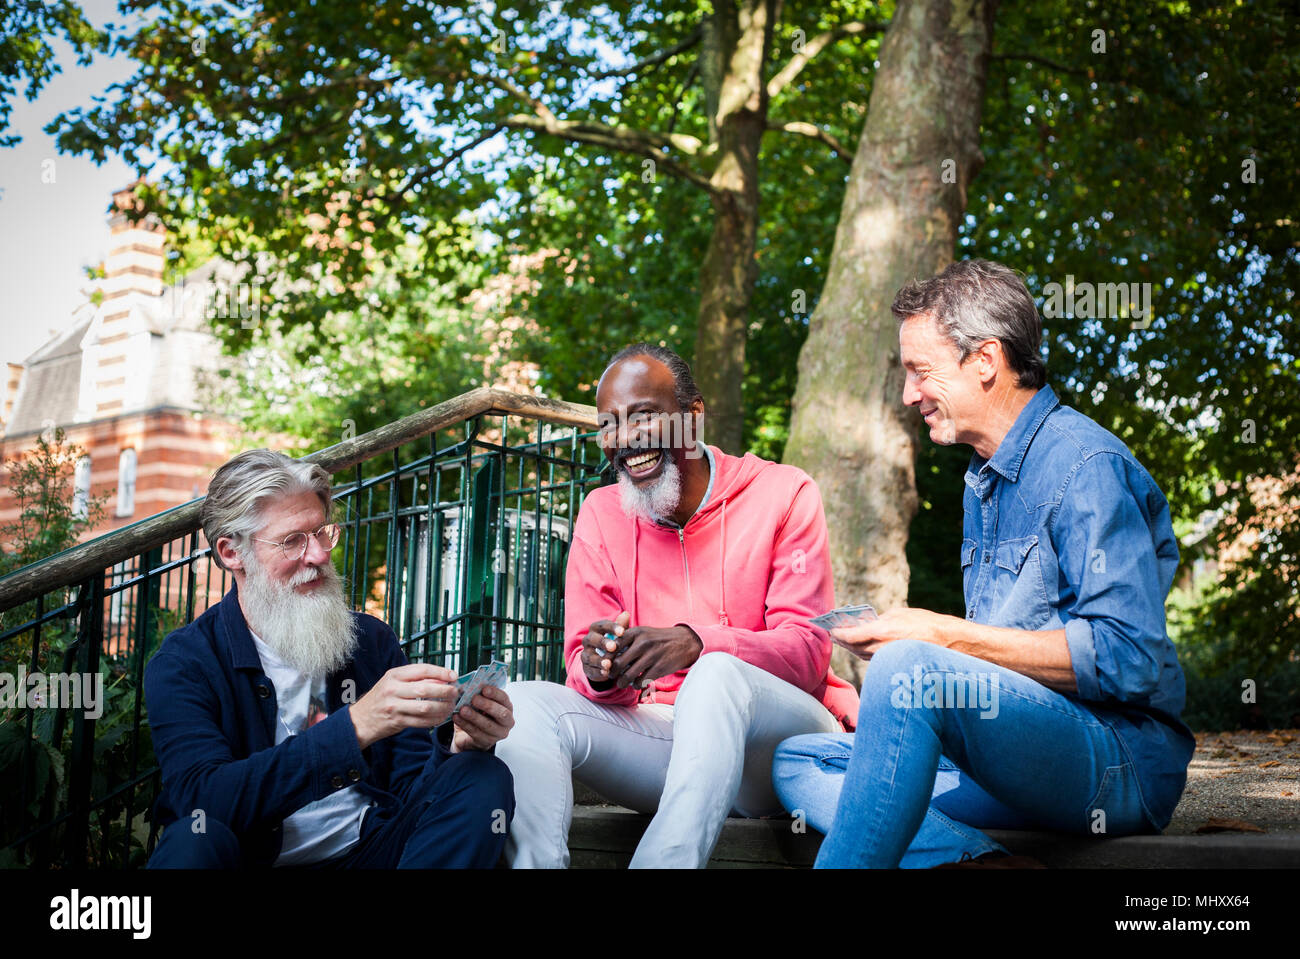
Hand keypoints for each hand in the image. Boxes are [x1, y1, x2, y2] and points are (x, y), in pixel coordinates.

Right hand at [349, 663, 456, 749]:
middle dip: (445, 691)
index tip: (453, 676)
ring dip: (443, 707)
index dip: (441, 672)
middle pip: (426, 689)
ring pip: (426, 707)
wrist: (360, 719)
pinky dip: (435, 719)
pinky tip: (442, 717)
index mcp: (394, 675)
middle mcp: (393, 690)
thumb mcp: (392, 681)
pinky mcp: (397, 722)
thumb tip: (441, 678)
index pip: (422, 670)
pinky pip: (422, 721)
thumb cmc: (380, 698)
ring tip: (451, 705)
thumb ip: (414, 678)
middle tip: (455, 692)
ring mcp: (394, 707)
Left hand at [451, 684, 514, 752]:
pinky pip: (476, 733)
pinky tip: (456, 717)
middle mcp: (506, 721)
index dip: (495, 693)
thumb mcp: (479, 703)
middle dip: (487, 705)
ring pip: (488, 725)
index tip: (484, 689)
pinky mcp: (486, 742)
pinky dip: (465, 724)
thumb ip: (478, 694)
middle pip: (501, 713)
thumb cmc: (477, 714)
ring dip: (474, 716)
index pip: (504, 699)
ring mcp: (498, 733)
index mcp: (506, 707)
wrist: (469, 735)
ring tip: (462, 709)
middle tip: (474, 699)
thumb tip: (470, 683)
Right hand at [580, 611, 631, 684]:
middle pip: (592, 639)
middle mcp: (588, 640)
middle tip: (613, 647)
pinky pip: (590, 670)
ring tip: (608, 664)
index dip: (611, 628)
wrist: (607, 659)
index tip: (622, 632)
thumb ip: (621, 625)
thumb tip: (626, 614)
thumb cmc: (615, 642)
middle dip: (602, 643)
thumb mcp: (620, 634)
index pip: (601, 625)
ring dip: (599, 660)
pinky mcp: (587, 668)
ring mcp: (586, 655)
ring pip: (589, 657)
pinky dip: (598, 672)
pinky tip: (606, 674)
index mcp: (596, 629)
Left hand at [608, 624, 702, 689]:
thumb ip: (626, 638)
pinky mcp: (659, 668)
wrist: (684, 642)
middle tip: (611, 676)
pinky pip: (641, 681)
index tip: (606, 663)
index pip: (613, 647)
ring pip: (628, 675)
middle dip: (612, 673)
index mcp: (636, 632)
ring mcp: (652, 656)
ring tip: (621, 684)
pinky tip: (637, 683)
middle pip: (618, 663)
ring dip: (622, 682)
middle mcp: (643, 643)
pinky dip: (636, 685)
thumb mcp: (643, 632)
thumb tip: (607, 651)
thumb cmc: (658, 639)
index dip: (607, 658)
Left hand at [830, 607, 962, 660]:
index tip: (831, 630)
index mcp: (882, 631)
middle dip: (843, 641)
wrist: (948, 643)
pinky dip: (866, 654)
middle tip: (835, 635)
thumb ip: (881, 620)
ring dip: (853, 648)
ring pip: (863, 655)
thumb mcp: (901, 614)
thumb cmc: (926, 623)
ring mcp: (888, 660)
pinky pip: (874, 660)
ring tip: (846, 641)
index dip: (838, 633)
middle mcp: (881, 649)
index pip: (851, 636)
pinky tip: (863, 648)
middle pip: (854, 648)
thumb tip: (867, 625)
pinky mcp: (894, 667)